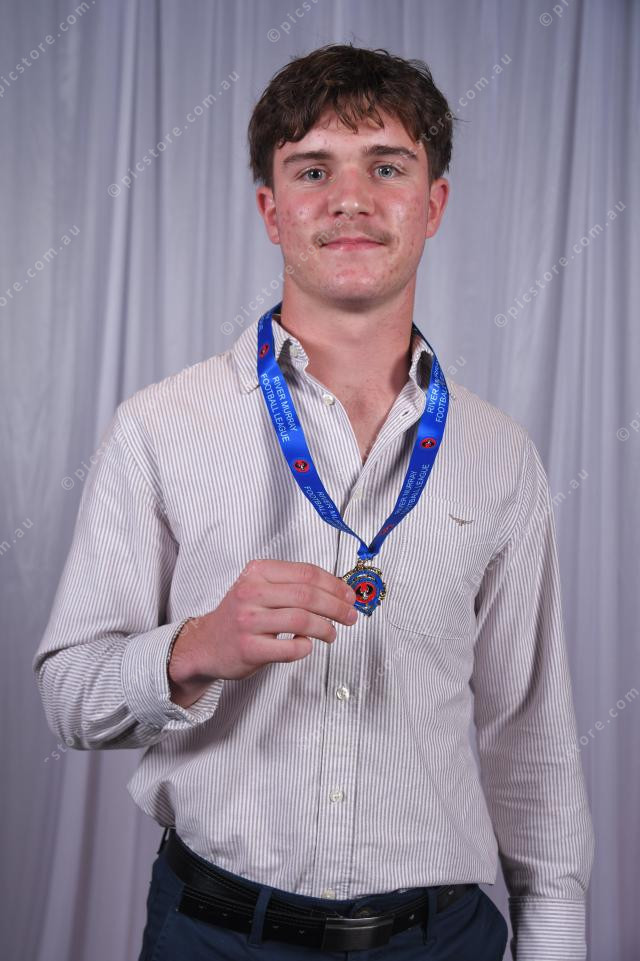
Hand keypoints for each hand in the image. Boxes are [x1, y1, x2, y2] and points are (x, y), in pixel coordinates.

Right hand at [168, 559, 357, 697]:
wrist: (205, 645)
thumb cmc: (239, 617)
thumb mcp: (259, 588)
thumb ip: (292, 586)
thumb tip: (336, 590)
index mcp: (257, 572)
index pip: (306, 573)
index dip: (334, 584)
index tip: (348, 595)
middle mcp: (251, 593)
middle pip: (308, 595)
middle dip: (337, 606)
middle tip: (350, 615)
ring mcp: (249, 621)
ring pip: (302, 619)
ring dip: (325, 628)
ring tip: (331, 634)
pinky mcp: (249, 648)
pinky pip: (290, 647)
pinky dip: (306, 647)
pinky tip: (307, 645)